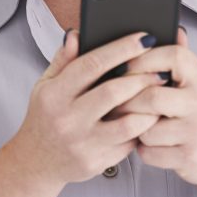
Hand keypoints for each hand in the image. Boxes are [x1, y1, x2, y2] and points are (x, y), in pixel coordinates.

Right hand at [12, 31, 165, 184]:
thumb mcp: (45, 85)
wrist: (36, 161)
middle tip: (160, 69)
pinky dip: (142, 129)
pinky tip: (149, 117)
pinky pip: (128, 144)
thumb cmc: (44, 117)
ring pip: (128, 123)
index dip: (121, 49)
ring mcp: (82, 143)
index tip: (144, 39)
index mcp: (54, 94)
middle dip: (142, 77)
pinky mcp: (96, 162)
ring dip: (149, 107)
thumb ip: (63, 60)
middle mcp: (67, 119)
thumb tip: (77, 34)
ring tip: (159, 95)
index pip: (91, 65)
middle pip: (113, 92)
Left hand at [117, 29, 196, 186]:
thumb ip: (179, 58)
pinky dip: (143, 150)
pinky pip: (149, 151)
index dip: (142, 59)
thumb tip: (174, 28)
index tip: (122, 67)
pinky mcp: (190, 155)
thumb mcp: (192, 83)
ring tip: (136, 125)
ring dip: (135, 129)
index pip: (172, 56)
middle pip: (151, 96)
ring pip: (147, 127)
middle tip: (114, 103)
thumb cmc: (195, 114)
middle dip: (127, 102)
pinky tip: (148, 145)